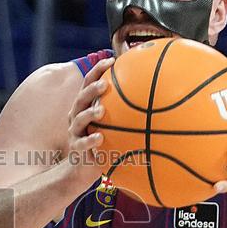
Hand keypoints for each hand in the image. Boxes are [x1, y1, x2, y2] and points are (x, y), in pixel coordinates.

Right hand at [67, 56, 113, 186]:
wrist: (82, 168)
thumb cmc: (102, 142)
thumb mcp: (111, 124)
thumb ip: (122, 109)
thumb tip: (151, 95)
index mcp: (85, 105)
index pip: (88, 83)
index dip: (97, 70)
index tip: (111, 60)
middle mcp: (76, 115)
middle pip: (81, 97)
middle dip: (92, 89)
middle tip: (105, 84)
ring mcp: (75, 131)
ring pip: (79, 118)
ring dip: (90, 113)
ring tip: (101, 110)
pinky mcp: (76, 147)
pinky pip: (82, 143)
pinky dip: (90, 140)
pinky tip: (99, 138)